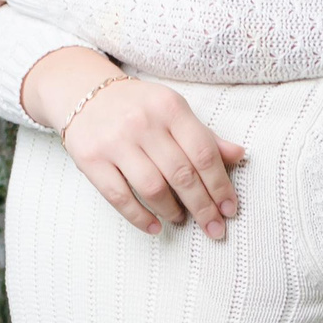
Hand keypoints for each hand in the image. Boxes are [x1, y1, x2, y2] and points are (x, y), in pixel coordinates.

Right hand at [23, 48, 246, 239]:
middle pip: (181, 174)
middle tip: (214, 229)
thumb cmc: (139, 107)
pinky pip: (119, 196)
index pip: (203, 152)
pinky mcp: (91, 159)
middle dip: (203, 207)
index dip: (220, 185)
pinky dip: (139, 217)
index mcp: (170, 107)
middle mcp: (143, 123)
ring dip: (172, 211)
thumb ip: (204, 135)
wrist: (83, 93)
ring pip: (152, 188)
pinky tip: (154, 227)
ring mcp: (115, 141)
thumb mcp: (173, 111)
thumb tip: (239, 155)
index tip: (229, 209)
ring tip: (181, 219)